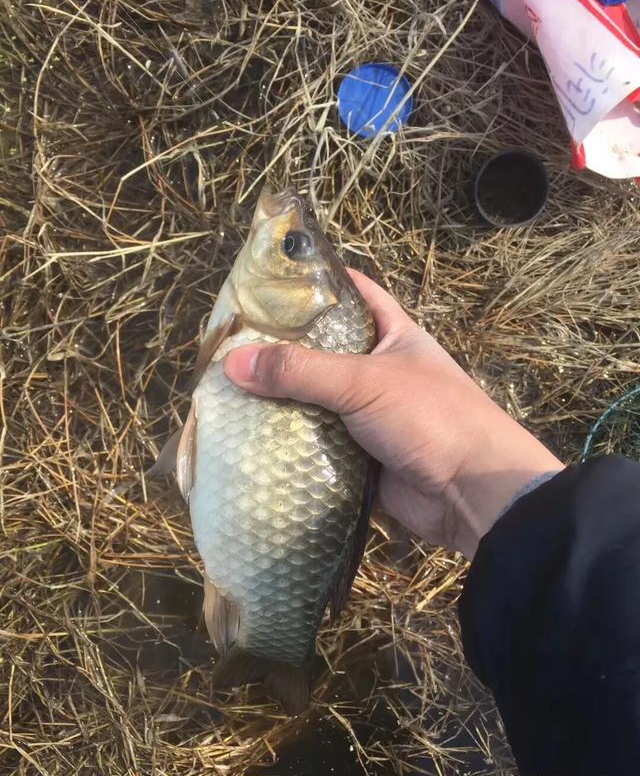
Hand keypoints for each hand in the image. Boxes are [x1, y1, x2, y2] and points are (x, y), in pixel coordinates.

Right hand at [223, 270, 562, 558]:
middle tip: (230, 343)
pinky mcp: (360, 456)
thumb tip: (232, 362)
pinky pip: (318, 443)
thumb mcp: (364, 381)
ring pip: (316, 400)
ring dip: (282, 401)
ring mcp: (369, 415)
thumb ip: (300, 371)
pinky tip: (250, 438)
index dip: (317, 283)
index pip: (353, 294)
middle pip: (324, 351)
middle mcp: (379, 371)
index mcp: (393, 335)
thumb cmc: (430, 417)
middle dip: (283, 349)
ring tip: (226, 390)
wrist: (472, 493)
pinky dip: (291, 442)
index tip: (270, 281)